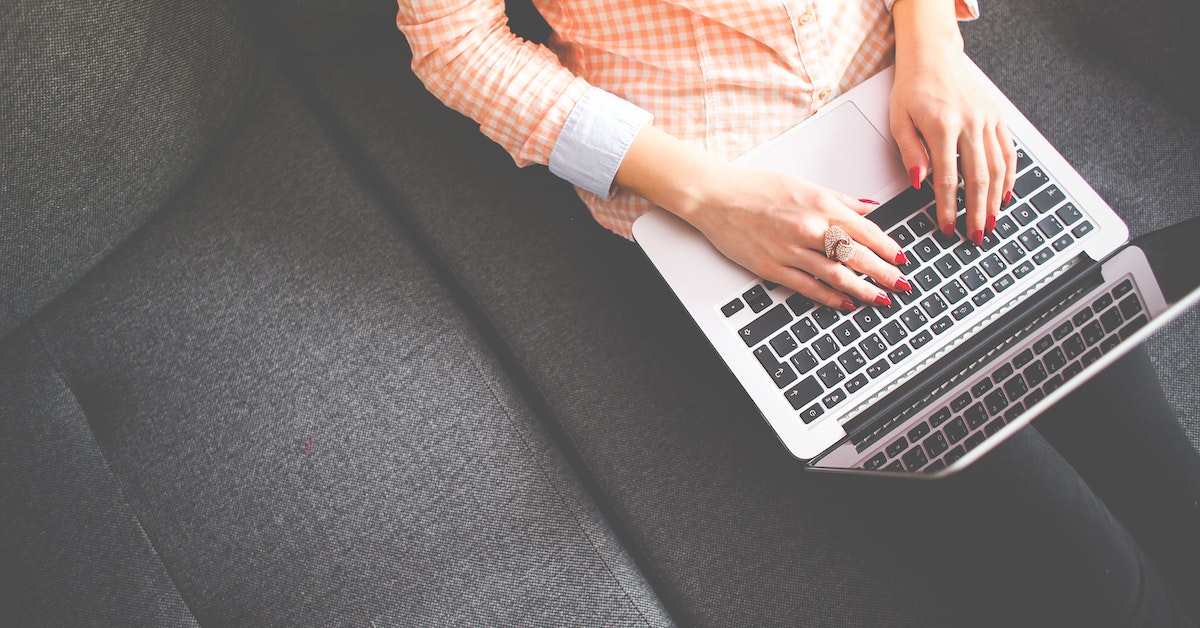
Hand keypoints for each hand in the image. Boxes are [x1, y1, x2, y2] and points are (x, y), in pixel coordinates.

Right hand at [681, 164, 909, 309]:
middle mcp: (809, 228)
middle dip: (884, 273)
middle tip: (902, 285)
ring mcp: (790, 250)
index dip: (888, 248)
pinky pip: (808, 287)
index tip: (902, 259)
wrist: (716, 197)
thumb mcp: (804, 185)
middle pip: (857, 256)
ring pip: (837, 275)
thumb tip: (868, 208)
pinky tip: (846, 303)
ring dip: (863, 289)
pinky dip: (830, 297)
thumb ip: (839, 200)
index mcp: (820, 205)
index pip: (865, 231)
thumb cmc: (756, 188)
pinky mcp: (772, 267)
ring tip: (881, 299)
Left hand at [889, 2, 1016, 245]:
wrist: (933, 55)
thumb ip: (910, 152)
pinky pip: (1008, 150)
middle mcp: (970, 124)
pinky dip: (1010, 175)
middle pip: (978, 178)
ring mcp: (987, 120)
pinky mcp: (997, 117)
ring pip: (998, 167)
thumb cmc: (912, 87)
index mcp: (943, 126)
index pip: (947, 179)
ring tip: (992, 222)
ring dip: (996, 199)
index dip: (948, 208)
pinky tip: (1005, 194)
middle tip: (976, 236)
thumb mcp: (899, 120)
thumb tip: (919, 183)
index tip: (946, 227)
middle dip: (978, 212)